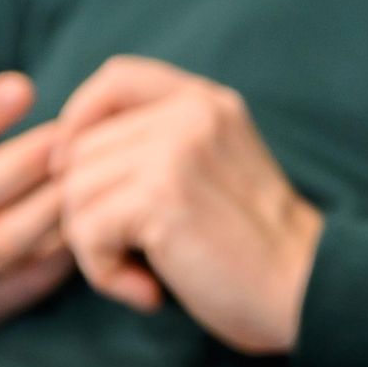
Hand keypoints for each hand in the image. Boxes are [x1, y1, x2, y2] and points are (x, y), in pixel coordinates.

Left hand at [50, 57, 326, 354]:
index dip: (81, 118)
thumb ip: (159, 143)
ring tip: (145, 272)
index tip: (80, 171)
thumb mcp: (213, 168)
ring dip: (95, 247)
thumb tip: (63, 154)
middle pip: (82, 148)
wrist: (304, 288)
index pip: (117, 77)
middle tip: (136, 253)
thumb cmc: (252, 245)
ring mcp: (177, 148)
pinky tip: (148, 288)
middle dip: (88, 211)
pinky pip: (86, 231)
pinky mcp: (161, 194)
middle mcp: (193, 113)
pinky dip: (104, 272)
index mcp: (207, 102)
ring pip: (75, 192)